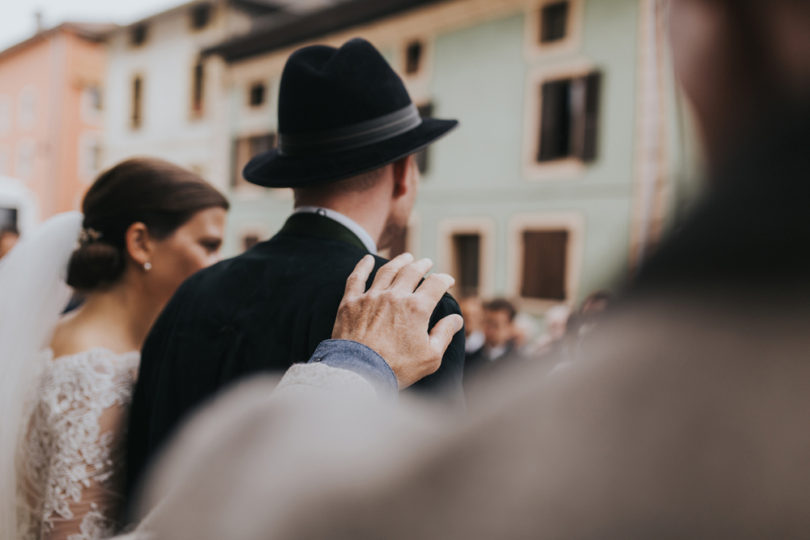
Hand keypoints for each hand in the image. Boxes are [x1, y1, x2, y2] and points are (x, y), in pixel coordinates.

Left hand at [332, 253, 463, 388]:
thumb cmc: (397, 369)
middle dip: (422, 265)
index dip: (445, 280)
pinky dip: (362, 266)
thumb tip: (456, 319)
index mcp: (416, 308)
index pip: (436, 284)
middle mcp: (394, 296)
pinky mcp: (350, 302)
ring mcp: (371, 297)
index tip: (448, 281)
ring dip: (399, 261)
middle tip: (427, 263)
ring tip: (406, 257)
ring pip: (387, 271)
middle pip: (412, 272)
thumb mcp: (430, 357)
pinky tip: (367, 259)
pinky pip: (356, 278)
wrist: (358, 374)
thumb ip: (444, 334)